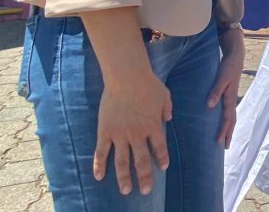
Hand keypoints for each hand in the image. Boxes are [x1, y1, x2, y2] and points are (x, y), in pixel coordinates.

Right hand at [93, 70, 171, 195]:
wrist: (127, 76)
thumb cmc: (148, 83)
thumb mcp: (164, 95)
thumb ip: (167, 108)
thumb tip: (170, 117)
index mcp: (153, 125)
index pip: (159, 147)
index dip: (162, 158)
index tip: (162, 167)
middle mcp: (138, 134)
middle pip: (141, 161)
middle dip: (144, 177)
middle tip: (146, 191)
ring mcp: (120, 134)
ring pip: (122, 161)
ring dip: (124, 177)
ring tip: (126, 190)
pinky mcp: (105, 131)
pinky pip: (101, 152)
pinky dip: (99, 165)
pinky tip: (99, 177)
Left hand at [208, 29, 244, 147]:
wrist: (235, 57)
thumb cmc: (228, 67)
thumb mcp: (222, 78)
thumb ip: (215, 91)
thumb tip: (210, 106)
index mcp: (230, 98)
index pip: (228, 119)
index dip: (223, 131)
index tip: (218, 142)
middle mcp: (232, 100)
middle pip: (232, 121)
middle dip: (228, 134)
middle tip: (225, 147)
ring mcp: (231, 97)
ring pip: (231, 116)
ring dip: (228, 128)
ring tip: (225, 138)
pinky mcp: (229, 94)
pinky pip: (229, 111)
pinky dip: (227, 119)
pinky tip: (222, 121)